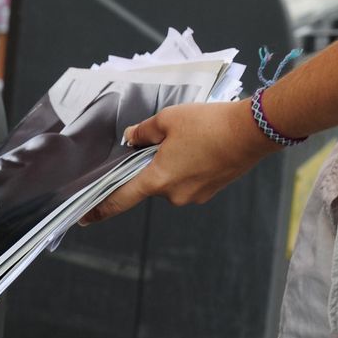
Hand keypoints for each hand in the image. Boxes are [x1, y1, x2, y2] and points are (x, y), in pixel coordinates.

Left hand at [81, 99, 279, 224]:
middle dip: (151, 165)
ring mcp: (194, 196)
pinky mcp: (210, 191)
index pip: (121, 199)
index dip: (101, 209)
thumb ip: (142, 132)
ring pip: (171, 180)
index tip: (84, 217)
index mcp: (158, 180)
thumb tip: (131, 139)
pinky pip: (189, 180)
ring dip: (172, 164)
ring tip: (189, 139)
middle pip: (149, 183)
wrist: (253, 132)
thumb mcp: (167, 120)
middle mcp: (174, 195)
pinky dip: (188, 166)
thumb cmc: (209, 124)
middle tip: (164, 140)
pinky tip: (201, 147)